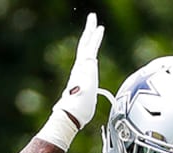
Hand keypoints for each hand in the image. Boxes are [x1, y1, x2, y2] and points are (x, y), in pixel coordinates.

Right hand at [54, 12, 103, 128]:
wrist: (72, 113)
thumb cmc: (78, 114)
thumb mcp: (85, 107)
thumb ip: (85, 104)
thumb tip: (81, 114)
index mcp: (79, 78)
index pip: (84, 62)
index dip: (88, 52)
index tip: (90, 46)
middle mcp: (79, 69)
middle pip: (84, 48)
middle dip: (88, 35)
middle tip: (91, 23)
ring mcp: (82, 65)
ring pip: (86, 43)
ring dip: (90, 30)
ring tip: (93, 18)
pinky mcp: (86, 65)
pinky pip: (91, 47)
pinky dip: (95, 37)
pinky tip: (99, 27)